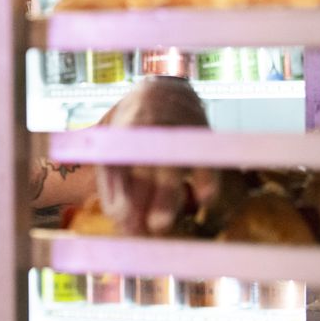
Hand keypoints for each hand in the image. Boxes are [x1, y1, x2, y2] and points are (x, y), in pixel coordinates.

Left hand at [94, 76, 219, 235]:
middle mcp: (147, 130)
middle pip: (142, 169)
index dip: (116, 190)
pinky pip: (205, 157)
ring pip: (171, 166)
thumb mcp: (113, 144)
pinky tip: (203, 199)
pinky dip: (206, 178)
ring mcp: (175, 131)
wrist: (164, 90)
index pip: (116, 162)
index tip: (117, 216)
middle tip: (137, 231)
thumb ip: (113, 179)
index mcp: (121, 132)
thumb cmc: (134, 128)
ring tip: (159, 226)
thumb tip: (118, 217)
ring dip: (165, 197)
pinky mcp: (200, 135)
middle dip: (139, 201)